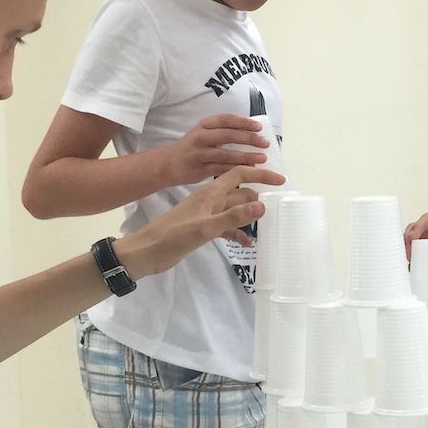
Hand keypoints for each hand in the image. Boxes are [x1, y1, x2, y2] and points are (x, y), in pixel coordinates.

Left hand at [115, 165, 283, 278]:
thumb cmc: (174, 236)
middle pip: (240, 192)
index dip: (260, 175)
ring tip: (267, 225)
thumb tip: (262, 205)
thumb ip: (234, 216)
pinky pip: (226, 226)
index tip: (280, 181)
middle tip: (280, 207)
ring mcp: (207, 214)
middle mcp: (210, 200)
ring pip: (235, 210)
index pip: (239, 174)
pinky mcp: (203, 229)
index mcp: (210, 192)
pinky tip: (247, 243)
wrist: (147, 252)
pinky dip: (237, 232)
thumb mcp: (206, 227)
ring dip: (249, 216)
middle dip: (258, 197)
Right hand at [164, 115, 269, 184]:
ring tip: (262, 158)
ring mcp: (200, 154)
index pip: (226, 120)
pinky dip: (237, 170)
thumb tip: (251, 136)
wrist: (167, 164)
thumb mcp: (203, 134)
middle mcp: (201, 137)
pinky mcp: (200, 169)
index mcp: (204, 125)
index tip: (259, 127)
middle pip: (228, 135)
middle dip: (249, 138)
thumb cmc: (191, 148)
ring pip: (226, 154)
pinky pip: (221, 169)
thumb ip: (222, 133)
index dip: (243, 122)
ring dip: (246, 156)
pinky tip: (250, 170)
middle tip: (265, 143)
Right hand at [403, 213, 427, 293]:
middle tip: (407, 252)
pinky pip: (415, 259)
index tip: (413, 237)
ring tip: (408, 260)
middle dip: (408, 237)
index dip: (419, 225)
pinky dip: (409, 262)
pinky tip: (410, 269)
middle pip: (416, 229)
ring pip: (413, 243)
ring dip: (406, 249)